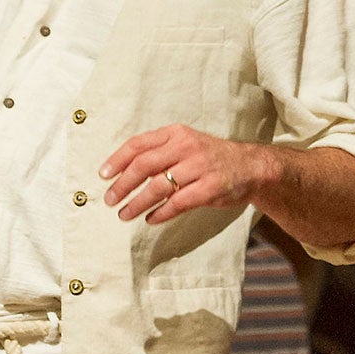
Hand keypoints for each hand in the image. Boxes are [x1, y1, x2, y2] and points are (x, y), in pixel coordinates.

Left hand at [101, 125, 269, 224]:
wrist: (251, 167)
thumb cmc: (212, 158)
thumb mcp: (187, 144)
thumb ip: (160, 152)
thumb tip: (124, 171)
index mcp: (176, 134)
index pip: (139, 144)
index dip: (117, 160)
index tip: (103, 175)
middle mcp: (186, 147)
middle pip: (144, 165)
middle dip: (122, 184)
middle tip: (109, 199)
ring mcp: (199, 167)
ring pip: (158, 187)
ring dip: (137, 203)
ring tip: (124, 214)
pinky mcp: (209, 188)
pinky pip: (177, 203)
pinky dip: (161, 213)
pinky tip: (151, 219)